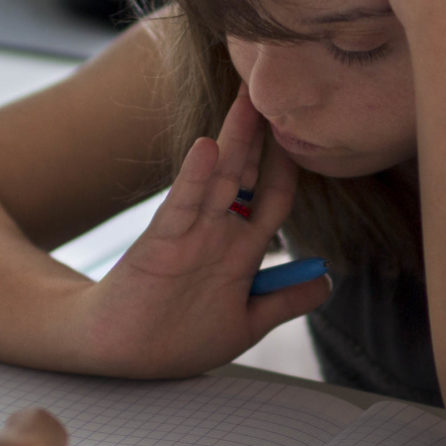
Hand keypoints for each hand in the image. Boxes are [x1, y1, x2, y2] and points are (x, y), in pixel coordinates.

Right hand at [70, 90, 331, 376]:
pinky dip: (196, 176)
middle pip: (247, 175)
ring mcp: (191, 234)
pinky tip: (208, 147)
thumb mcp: (245, 323)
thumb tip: (326, 283)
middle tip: (275, 93)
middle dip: (261, 137)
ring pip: (219, 179)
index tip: (307, 135)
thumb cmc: (176, 339)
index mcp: (240, 251)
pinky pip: (182, 204)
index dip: (288, 169)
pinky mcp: (161, 241)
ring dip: (235, 139)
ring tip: (248, 100)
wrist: (119, 352)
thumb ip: (284, 301)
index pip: (273, 199)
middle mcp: (218, 234)